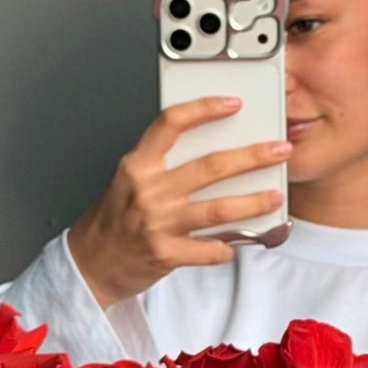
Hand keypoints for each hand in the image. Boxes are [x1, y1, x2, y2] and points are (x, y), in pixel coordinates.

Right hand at [68, 96, 291, 308]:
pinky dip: (227, 247)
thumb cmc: (112, 221)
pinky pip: (209, 249)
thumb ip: (162, 165)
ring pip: (218, 207)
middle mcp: (149, 190)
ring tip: (274, 195)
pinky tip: (237, 243)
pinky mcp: (165, 253)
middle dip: (252, 156)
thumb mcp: (128, 180)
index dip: (204, 109)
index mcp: (138, 165)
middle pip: (210, 165)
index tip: (232, 104)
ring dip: (253, 201)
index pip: (171, 124)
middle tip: (278, 150)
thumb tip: (212, 154)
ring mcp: (157, 223)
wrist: (89, 264)